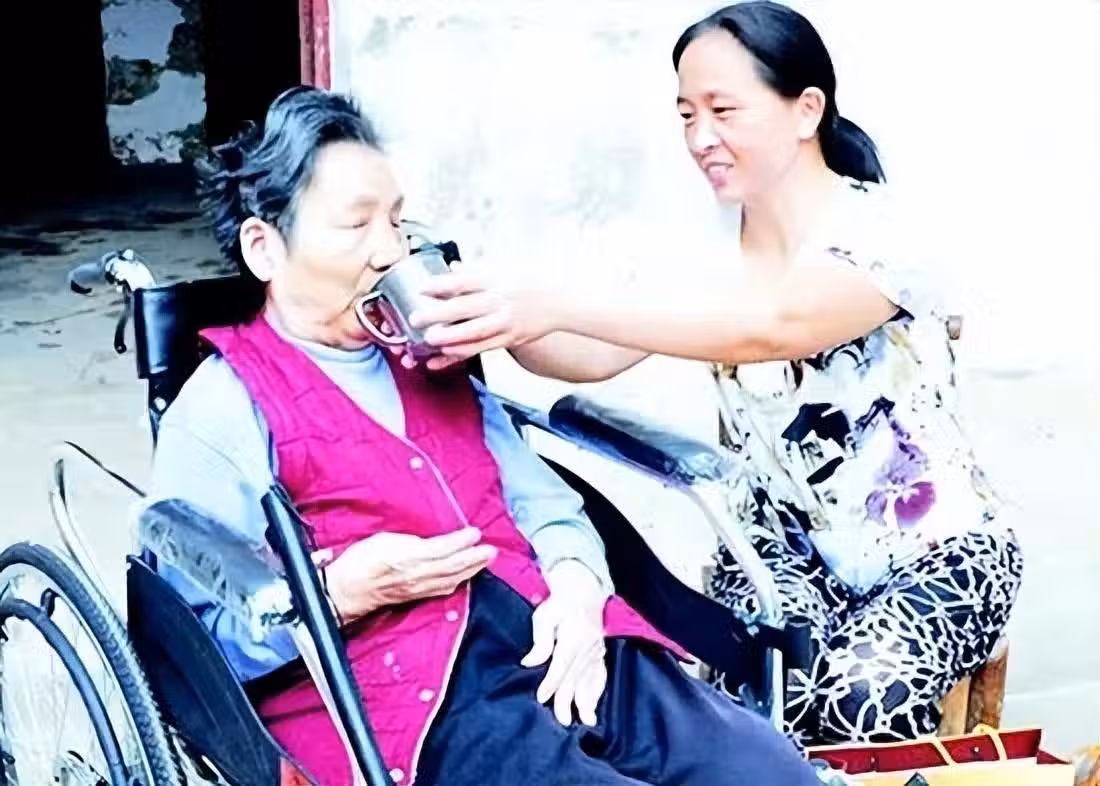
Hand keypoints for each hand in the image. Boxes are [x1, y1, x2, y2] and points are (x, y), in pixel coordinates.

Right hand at [311, 527, 495, 620]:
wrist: (346, 591)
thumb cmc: (359, 562)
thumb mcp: (383, 540)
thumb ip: (410, 541)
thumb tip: (433, 541)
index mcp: (408, 557)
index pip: (442, 549)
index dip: (460, 542)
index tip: (476, 532)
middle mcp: (417, 574)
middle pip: (452, 566)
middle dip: (475, 558)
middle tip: (492, 549)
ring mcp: (417, 587)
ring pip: (451, 578)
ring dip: (471, 569)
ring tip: (486, 559)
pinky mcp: (415, 595)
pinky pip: (442, 588)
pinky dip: (458, 581)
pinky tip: (465, 577)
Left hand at [407, 261, 563, 361]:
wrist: (560, 302)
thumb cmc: (530, 283)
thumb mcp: (504, 269)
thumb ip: (476, 271)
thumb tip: (452, 267)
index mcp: (495, 279)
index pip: (465, 281)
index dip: (442, 284)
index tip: (423, 288)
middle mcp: (499, 300)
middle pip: (465, 306)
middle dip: (439, 313)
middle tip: (415, 317)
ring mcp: (504, 321)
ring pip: (474, 331)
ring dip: (450, 336)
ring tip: (428, 339)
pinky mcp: (508, 338)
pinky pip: (482, 347)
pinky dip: (462, 351)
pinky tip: (444, 354)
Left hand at [521, 560, 608, 725]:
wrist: (583, 590)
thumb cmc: (559, 604)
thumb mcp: (544, 616)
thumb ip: (540, 641)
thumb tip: (529, 662)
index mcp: (572, 637)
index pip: (561, 666)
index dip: (551, 683)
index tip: (542, 698)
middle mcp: (587, 647)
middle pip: (576, 677)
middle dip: (568, 700)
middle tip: (562, 720)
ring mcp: (596, 650)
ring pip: (590, 679)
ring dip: (588, 700)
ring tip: (586, 719)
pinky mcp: (600, 652)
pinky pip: (600, 674)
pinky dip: (598, 691)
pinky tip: (594, 704)